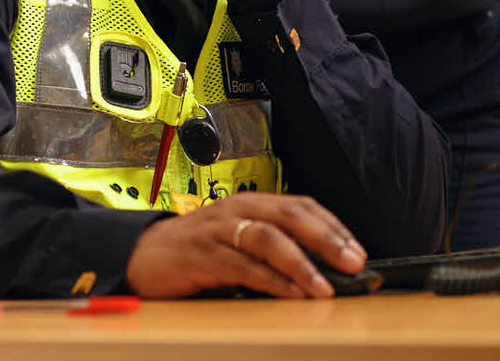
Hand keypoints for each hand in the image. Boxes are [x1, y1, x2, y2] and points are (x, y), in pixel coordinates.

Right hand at [125, 192, 365, 298]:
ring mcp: (217, 232)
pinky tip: (290, 295)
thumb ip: (271, 247)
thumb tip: (322, 269)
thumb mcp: (236, 240)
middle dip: (326, 239)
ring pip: (268, 239)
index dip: (332, 227)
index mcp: (248, 202)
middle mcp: (235, 210)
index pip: (300, 206)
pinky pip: (242, 267)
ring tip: (324, 288)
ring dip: (302, 264)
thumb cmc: (196, 250)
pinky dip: (271, 282)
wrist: (141, 255)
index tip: (358, 251)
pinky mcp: (201, 256)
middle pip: (290, 216)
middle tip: (353, 263)